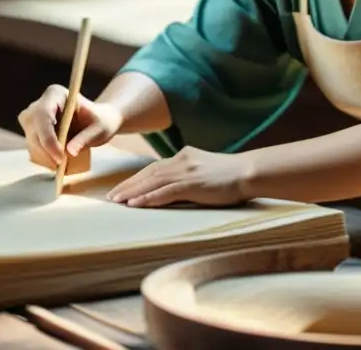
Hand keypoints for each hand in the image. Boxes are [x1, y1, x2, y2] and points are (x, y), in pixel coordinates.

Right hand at [17, 84, 123, 169]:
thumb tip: (70, 152)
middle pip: (32, 128)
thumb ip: (86, 138)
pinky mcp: (33, 132)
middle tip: (61, 166)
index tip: (60, 157)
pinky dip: (43, 158)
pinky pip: (32, 147)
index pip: (43, 115)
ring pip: (30, 140)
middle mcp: (40, 104)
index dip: (48, 137)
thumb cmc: (100, 121)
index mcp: (56, 94)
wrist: (97, 122)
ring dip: (43, 156)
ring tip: (62, 165)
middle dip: (44, 150)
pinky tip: (57, 162)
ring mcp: (34, 118)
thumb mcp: (100, 129)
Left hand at [106, 146, 253, 207]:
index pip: (154, 168)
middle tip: (111, 197)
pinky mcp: (192, 184)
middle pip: (148, 173)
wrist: (249, 171)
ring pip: (152, 182)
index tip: (122, 188)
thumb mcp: (207, 170)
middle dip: (128, 186)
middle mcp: (182, 160)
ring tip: (117, 202)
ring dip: (132, 193)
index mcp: (185, 156)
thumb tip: (180, 187)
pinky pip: (165, 192)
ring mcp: (186, 171)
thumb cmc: (233, 176)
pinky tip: (135, 204)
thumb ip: (191, 174)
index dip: (136, 179)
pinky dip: (148, 198)